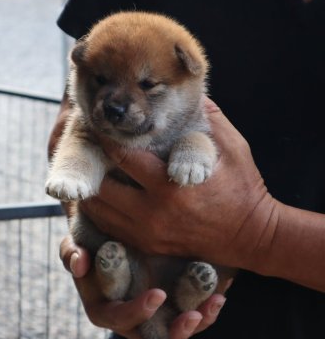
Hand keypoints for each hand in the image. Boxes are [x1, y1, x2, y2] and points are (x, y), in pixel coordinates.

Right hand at [60, 235, 226, 338]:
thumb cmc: (90, 238)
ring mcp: (153, 308)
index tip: (156, 295)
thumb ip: (71, 252)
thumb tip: (80, 261)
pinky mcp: (170, 298)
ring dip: (197, 322)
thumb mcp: (75, 241)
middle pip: (152, 338)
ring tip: (214, 304)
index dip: (136, 313)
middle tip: (193, 316)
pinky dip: (205, 305)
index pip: (118, 320)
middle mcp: (131, 313)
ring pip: (175, 329)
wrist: (109, 229)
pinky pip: (189, 310)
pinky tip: (219, 292)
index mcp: (105, 306)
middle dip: (174, 333)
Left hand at [81, 97, 278, 268]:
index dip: (105, 138)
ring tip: (91, 168)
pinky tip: (102, 194)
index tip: (99, 125)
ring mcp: (147, 233)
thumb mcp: (233, 148)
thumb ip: (209, 119)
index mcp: (170, 184)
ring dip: (92, 187)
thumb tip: (191, 93)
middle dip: (92, 162)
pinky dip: (100, 210)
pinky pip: (109, 227)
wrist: (251, 236)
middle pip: (102, 185)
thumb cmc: (243, 189)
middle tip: (88, 147)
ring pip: (99, 210)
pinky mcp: (148, 245)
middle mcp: (153, 212)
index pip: (122, 156)